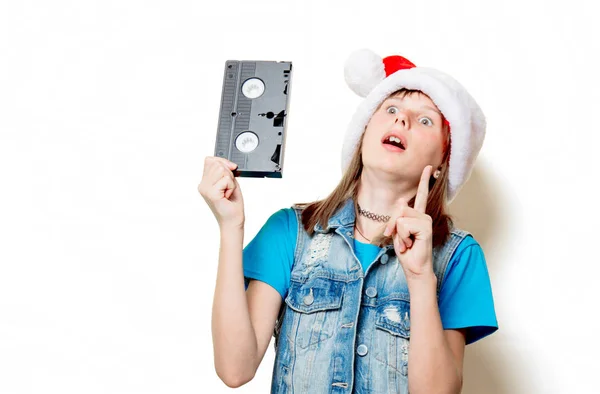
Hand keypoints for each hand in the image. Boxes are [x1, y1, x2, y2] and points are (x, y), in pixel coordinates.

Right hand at [198, 156, 244, 228]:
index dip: (223, 162)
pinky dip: (231, 187)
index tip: (231, 170)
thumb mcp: (230, 182)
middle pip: (216, 163)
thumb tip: (227, 164)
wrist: (233, 221)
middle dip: (228, 173)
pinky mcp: (211, 193)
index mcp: (205, 182)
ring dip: (230, 181)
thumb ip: (226, 171)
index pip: (210, 160)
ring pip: (222, 170)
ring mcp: (205, 189)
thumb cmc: (232, 204)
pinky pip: (226, 180)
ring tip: (227, 191)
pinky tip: (227, 196)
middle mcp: (203, 185)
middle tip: (228, 187)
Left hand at [383, 165, 433, 279]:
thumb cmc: (406, 250)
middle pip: (400, 208)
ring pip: (401, 217)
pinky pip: (404, 225)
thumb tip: (402, 202)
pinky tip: (410, 244)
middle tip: (397, 238)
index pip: (421, 195)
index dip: (424, 181)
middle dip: (392, 224)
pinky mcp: (426, 227)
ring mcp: (425, 220)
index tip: (428, 167)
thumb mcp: (397, 231)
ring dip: (398, 232)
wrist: (414, 267)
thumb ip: (398, 216)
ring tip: (407, 242)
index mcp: (417, 215)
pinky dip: (403, 237)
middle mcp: (423, 215)